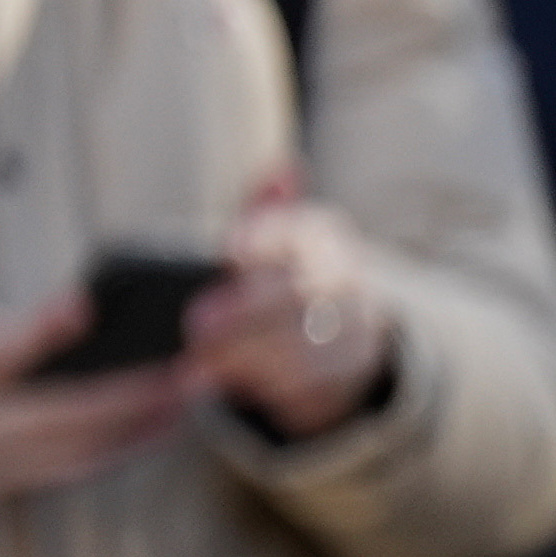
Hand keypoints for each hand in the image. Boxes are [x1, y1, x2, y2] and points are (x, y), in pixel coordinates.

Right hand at [0, 289, 192, 518]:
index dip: (37, 330)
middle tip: (185, 366)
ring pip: (74, 452)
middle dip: (126, 392)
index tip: (84, 305)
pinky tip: (158, 427)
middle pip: (56, 416)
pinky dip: (117, 450)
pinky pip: (69, 474)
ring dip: (137, 425)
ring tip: (188, 394)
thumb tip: (72, 317)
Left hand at [190, 179, 395, 440]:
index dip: (269, 237)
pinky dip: (272, 388)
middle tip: (198, 323)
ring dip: (252, 355)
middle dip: (248, 311)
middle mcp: (350, 282)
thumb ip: (263, 209)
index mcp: (326, 239)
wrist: (341, 334)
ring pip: (310, 345)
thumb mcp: (270, 240)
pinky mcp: (352, 377)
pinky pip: (317, 385)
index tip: (230, 250)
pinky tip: (236, 386)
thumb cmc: (280, 279)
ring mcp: (357, 331)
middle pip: (303, 294)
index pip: (304, 231)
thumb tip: (284, 168)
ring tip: (202, 365)